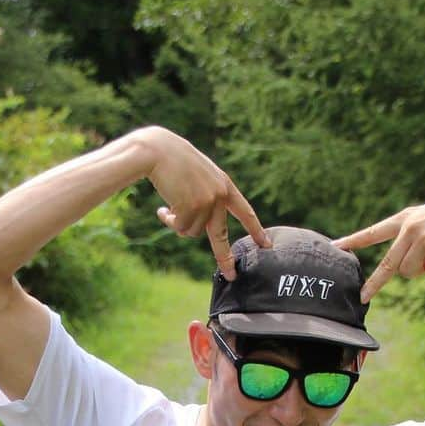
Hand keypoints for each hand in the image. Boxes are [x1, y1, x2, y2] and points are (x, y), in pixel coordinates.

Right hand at [138, 127, 269, 279]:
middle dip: (224, 257)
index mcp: (225, 186)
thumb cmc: (174, 162)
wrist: (157, 151)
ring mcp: (206, 202)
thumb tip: (197, 229)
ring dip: (179, 224)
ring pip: (193, 232)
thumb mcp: (199, 177)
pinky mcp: (191, 208)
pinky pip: (181, 228)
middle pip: (221, 235)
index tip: (267, 244)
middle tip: (231, 275)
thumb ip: (207, 198)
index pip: (245, 211)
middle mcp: (219, 195)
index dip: (256, 230)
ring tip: (170, 206)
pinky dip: (170, 221)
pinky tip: (162, 208)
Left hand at [333, 198, 424, 301]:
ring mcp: (423, 238)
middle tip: (363, 297)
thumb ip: (410, 237)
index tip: (335, 247)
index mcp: (406, 219)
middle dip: (376, 283)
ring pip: (410, 273)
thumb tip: (398, 269)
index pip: (374, 231)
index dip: (354, 240)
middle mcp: (411, 227)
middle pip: (389, 264)